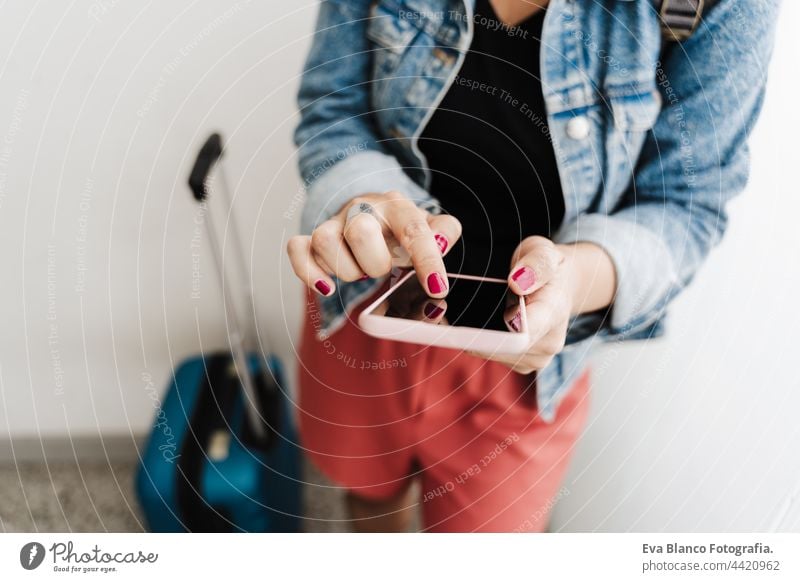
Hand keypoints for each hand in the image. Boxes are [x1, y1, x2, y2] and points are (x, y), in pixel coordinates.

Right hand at [287, 190, 461, 297]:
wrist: (373, 212)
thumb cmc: (402, 228)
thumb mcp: (431, 225)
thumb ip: (446, 231)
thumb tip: (441, 242)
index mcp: (397, 206)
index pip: (413, 230)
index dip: (426, 261)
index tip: (437, 288)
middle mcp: (362, 208)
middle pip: (360, 231)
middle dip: (375, 263)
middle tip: (383, 270)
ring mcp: (334, 223)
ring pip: (326, 242)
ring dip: (347, 270)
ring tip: (361, 273)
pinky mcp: (313, 239)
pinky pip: (297, 249)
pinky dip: (308, 271)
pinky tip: (327, 287)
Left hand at [474, 236, 616, 373]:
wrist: (556, 285)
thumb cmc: (543, 265)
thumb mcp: (542, 250)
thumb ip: (536, 263)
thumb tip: (518, 282)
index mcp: (554, 313)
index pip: (524, 333)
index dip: (493, 334)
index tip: (463, 328)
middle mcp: (548, 343)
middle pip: (499, 347)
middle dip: (473, 332)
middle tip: (446, 311)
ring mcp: (536, 358)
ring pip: (489, 353)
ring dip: (472, 336)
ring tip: (466, 311)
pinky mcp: (521, 365)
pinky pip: (489, 355)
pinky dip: (477, 340)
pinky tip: (475, 323)